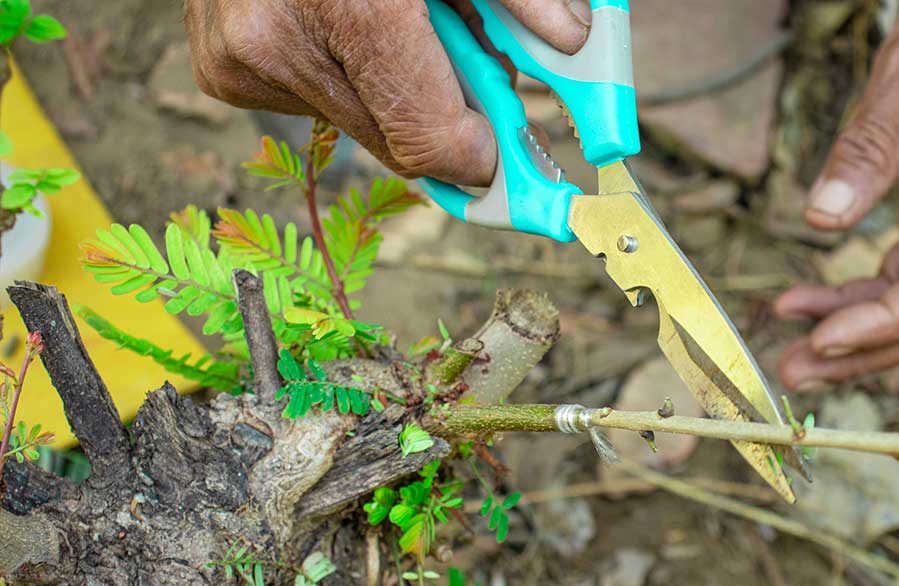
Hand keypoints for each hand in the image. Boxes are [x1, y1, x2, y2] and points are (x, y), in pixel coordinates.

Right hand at [184, 0, 591, 185]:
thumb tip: (569, 42)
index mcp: (348, 4)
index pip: (426, 136)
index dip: (476, 151)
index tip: (502, 150)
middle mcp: (280, 39)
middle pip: (395, 139)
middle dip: (441, 112)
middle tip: (462, 63)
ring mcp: (242, 59)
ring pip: (355, 121)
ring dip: (387, 87)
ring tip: (387, 16)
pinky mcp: (222, 68)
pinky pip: (308, 97)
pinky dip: (337, 69)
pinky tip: (333, 14)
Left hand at [773, 0, 898, 389]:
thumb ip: (870, 145)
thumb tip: (822, 219)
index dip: (888, 322)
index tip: (826, 339)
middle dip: (864, 351)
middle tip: (794, 373)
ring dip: (853, 335)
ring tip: (790, 351)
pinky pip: (898, 279)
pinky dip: (852, 297)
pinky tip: (803, 303)